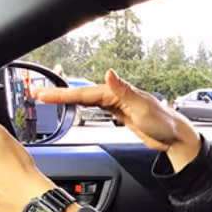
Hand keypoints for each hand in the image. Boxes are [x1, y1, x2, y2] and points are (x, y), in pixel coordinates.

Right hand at [35, 70, 201, 171]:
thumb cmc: (163, 122)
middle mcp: (114, 95)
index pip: (84, 94)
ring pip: (85, 100)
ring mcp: (115, 104)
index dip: (62, 94)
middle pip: (80, 94)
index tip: (44, 94)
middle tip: (36, 93)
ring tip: (47, 97)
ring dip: (66, 99)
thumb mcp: (142, 107)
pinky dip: (80, 105)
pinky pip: (94, 107)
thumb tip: (109, 73)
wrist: (175, 137)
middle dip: (58, 94)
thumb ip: (124, 90)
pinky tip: (73, 105)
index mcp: (117, 92)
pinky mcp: (118, 113)